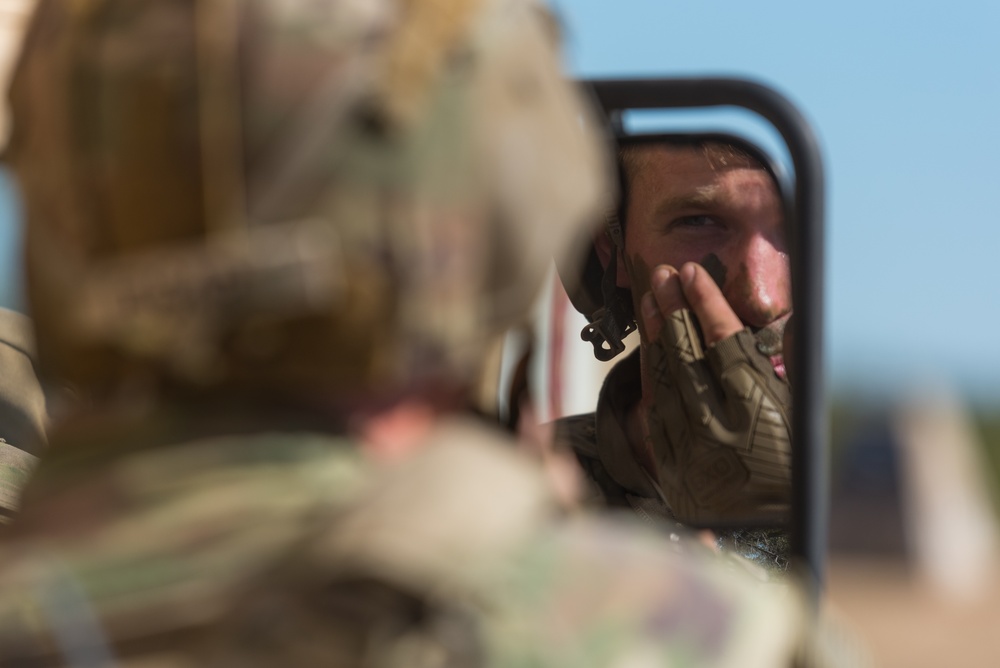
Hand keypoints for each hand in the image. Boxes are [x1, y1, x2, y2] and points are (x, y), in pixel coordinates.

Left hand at [636, 262, 791, 526]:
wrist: (767, 534)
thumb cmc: (791, 466)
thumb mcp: (798, 413)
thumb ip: (787, 363)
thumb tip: (787, 314)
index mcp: (755, 413)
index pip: (723, 344)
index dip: (705, 305)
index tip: (693, 274)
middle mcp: (717, 428)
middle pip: (687, 355)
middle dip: (674, 309)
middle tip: (664, 275)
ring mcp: (688, 447)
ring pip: (665, 378)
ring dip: (658, 335)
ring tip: (654, 300)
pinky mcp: (669, 463)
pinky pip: (654, 409)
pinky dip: (651, 375)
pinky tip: (651, 347)